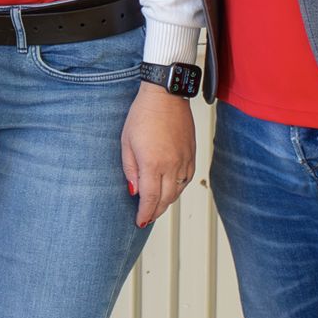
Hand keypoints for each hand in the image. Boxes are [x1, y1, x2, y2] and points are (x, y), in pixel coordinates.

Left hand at [120, 86, 195, 226]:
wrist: (166, 95)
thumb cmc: (143, 114)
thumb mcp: (126, 141)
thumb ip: (129, 168)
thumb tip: (134, 190)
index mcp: (153, 163)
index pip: (150, 198)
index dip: (145, 213)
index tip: (140, 221)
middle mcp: (172, 165)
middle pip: (166, 199)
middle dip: (156, 212)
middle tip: (147, 218)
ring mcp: (184, 160)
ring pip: (178, 191)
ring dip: (167, 202)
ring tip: (157, 206)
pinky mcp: (191, 154)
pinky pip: (187, 179)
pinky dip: (178, 188)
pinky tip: (171, 188)